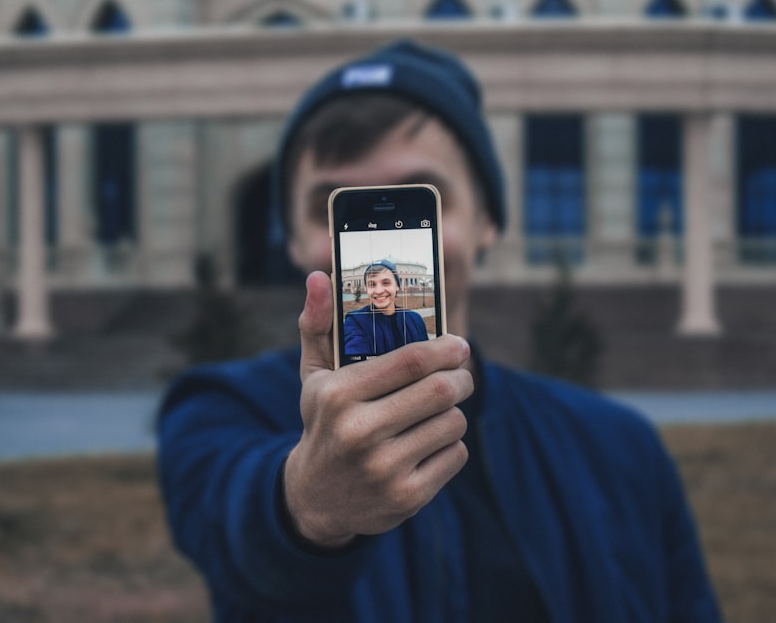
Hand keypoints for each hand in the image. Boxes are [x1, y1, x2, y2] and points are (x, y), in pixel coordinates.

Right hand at [283, 271, 471, 547]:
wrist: (316, 498)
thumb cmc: (324, 422)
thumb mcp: (314, 376)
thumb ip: (318, 324)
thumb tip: (319, 276)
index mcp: (338, 395)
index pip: (411, 360)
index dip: (446, 348)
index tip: (459, 344)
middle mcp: (359, 432)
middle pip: (440, 391)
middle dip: (460, 377)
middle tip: (461, 374)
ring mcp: (384, 469)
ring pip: (452, 422)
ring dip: (453, 412)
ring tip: (438, 410)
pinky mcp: (407, 496)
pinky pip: (455, 455)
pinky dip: (450, 444)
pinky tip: (429, 443)